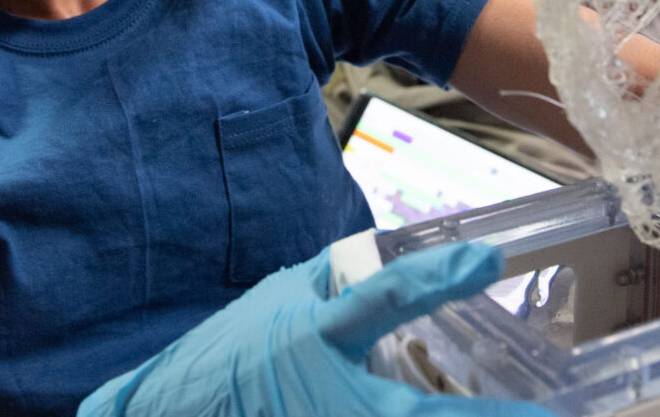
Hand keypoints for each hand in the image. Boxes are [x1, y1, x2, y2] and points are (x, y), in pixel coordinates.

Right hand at [79, 241, 555, 416]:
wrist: (171, 415)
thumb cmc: (229, 357)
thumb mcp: (278, 300)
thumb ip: (337, 281)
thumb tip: (393, 260)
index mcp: (316, 338)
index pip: (381, 298)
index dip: (436, 278)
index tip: (488, 259)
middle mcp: (333, 400)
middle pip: (423, 414)